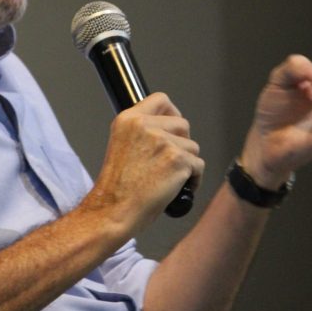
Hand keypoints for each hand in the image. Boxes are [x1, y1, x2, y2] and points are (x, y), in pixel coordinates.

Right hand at [88, 93, 203, 229]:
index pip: (161, 99)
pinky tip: (179, 189)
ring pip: (192, 146)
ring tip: (169, 179)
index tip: (173, 128)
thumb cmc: (117, 188)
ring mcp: (162, 141)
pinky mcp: (177, 160)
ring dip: (187, 163)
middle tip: (171, 161)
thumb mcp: (122, 146)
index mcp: (128, 120)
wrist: (112, 211)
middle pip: (182, 124)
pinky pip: (198, 166)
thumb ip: (141, 133)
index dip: (172, 113)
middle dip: (182, 142)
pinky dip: (193, 179)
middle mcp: (144, 126)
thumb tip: (169, 130)